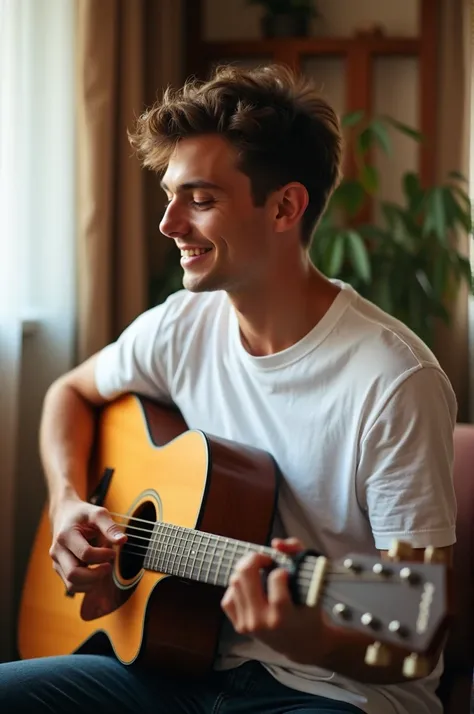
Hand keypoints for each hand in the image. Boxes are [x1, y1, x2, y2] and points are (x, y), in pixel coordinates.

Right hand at [49, 497, 126, 593]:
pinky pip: (71, 585)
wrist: (63, 514)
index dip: (103, 555)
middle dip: (96, 575)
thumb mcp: (97, 514)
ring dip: (91, 582)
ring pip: (71, 585)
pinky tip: (95, 571)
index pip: (85, 554)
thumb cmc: (82, 514)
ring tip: (103, 569)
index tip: (113, 551)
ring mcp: (56, 561)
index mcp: (65, 535)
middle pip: (74, 574)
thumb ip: (110, 527)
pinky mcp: (59, 569)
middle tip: (109, 566)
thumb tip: (123, 541)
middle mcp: (57, 551)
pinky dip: (86, 584)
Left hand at [221, 537, 322, 663]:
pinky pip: (228, 597)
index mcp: (283, 614)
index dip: (279, 569)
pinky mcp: (240, 626)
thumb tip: (276, 543)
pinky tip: (250, 588)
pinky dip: (237, 588)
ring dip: (247, 571)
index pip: (275, 578)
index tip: (285, 573)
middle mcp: (262, 621)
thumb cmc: (308, 611)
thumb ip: (298, 554)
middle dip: (255, 558)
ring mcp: (248, 624)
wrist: (302, 643)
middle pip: (245, 574)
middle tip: (266, 560)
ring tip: (260, 573)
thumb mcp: (313, 585)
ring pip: (235, 581)